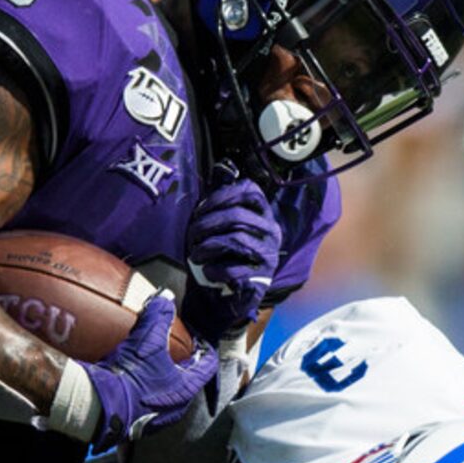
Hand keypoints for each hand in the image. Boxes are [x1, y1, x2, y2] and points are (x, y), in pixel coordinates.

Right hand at [83, 293, 215, 453]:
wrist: (101, 406)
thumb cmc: (131, 375)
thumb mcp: (147, 340)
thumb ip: (158, 316)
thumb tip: (165, 299)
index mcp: (185, 389)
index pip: (207, 368)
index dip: (204, 351)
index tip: (198, 342)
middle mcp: (176, 408)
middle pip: (187, 383)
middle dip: (182, 367)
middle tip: (175, 353)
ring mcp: (157, 420)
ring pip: (167, 396)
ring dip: (162, 381)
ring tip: (151, 367)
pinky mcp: (137, 425)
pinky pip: (146, 405)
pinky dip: (143, 393)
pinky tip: (130, 383)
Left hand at [182, 166, 282, 339]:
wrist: (228, 297)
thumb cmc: (223, 256)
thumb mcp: (221, 225)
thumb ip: (223, 198)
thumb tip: (222, 165)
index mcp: (263, 215)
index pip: (250, 191)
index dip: (222, 195)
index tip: (200, 210)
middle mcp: (272, 232)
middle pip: (238, 216)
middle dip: (207, 224)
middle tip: (191, 236)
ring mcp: (269, 256)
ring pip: (236, 240)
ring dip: (208, 247)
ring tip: (195, 254)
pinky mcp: (262, 279)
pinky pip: (235, 269)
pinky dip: (215, 270)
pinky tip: (207, 272)